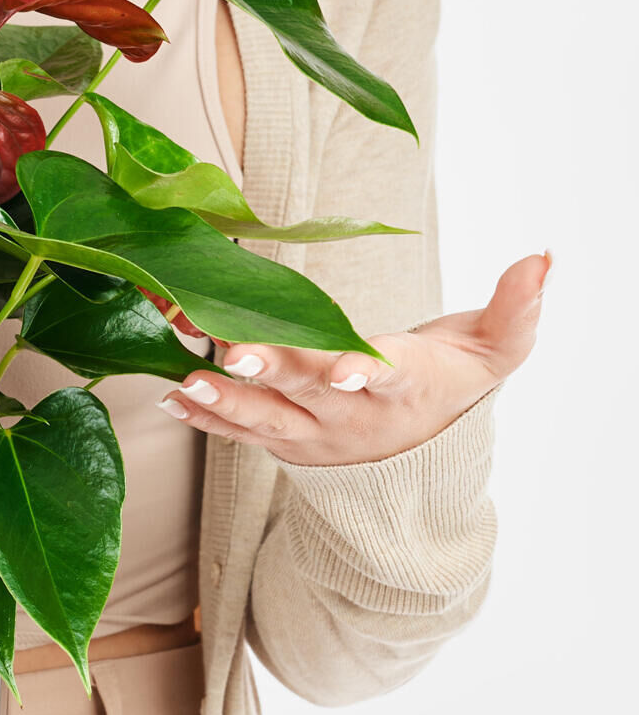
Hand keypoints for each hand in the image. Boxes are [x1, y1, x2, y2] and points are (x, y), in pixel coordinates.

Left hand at [156, 250, 551, 465]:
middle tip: (232, 355)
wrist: (420, 457)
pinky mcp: (281, 441)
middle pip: (307, 394)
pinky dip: (205, 418)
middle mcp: (349, 417)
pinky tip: (170, 399)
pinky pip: (238, 431)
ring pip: (263, 418)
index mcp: (400, 388)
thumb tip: (543, 257)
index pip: (381, 378)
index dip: (363, 371)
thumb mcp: (492, 353)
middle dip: (271, 374)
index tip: (346, 369)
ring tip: (184, 382)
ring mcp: (311, 434)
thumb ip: (517, 309)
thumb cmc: (449, 386)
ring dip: (222, 400)